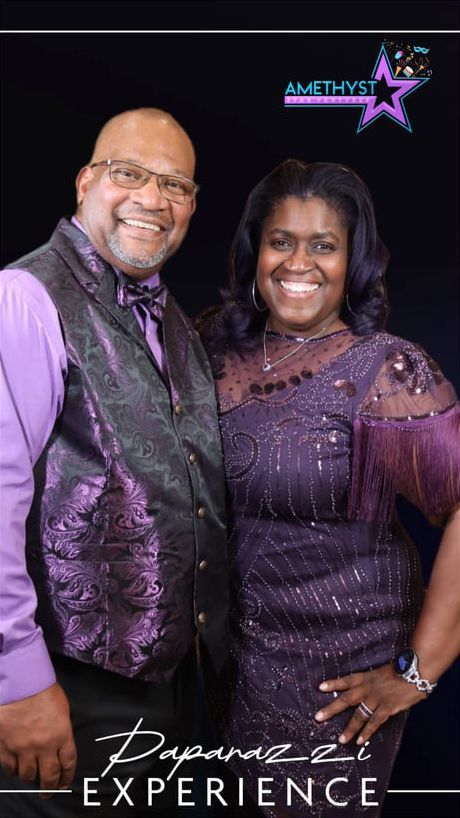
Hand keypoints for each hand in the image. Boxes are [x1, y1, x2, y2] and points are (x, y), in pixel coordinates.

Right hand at [0, 683, 76, 797]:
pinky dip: (13, 771)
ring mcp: (23, 748)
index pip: (68, 763)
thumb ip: (62, 728)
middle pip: (50, 775)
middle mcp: (44, 746)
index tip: (65, 784)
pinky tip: (15, 769)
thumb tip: (60, 742)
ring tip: (31, 779)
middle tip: (48, 793)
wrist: (21, 682)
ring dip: (30, 778)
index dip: (67, 777)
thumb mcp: (62, 708)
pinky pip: (10, 768)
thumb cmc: (43, 689)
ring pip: (28, 775)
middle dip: (50, 787)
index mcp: (62, 735)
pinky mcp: (6, 747)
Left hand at [314, 663, 426, 745]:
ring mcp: (376, 699)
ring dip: (349, 728)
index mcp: (366, 677)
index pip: (346, 680)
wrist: (415, 672)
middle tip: (318, 717)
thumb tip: (368, 689)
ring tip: (340, 739)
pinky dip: (367, 732)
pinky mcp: (387, 709)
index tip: (320, 687)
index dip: (333, 684)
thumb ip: (374, 681)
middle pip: (346, 699)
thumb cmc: (401, 670)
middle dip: (331, 709)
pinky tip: (360, 741)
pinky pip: (374, 723)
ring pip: (359, 715)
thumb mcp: (383, 671)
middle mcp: (368, 688)